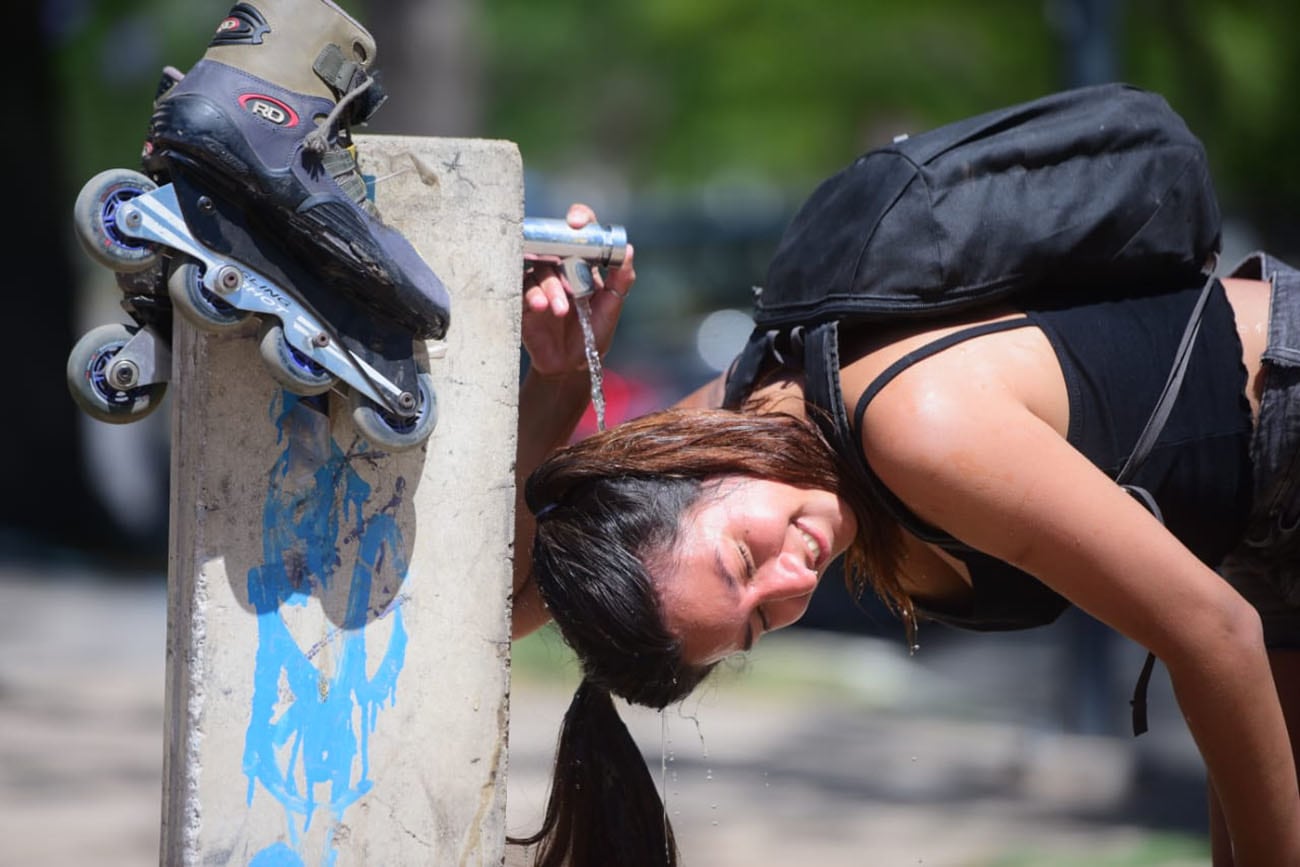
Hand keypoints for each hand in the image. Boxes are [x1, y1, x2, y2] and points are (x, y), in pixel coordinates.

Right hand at [522, 203, 635, 376]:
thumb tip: (627, 249)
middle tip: (567, 269)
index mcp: (582, 263)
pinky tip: (542, 307)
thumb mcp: (612, 306)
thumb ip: (621, 279)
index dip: (578, 219)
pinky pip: (522, 288)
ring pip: (539, 269)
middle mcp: (559, 267)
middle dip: (559, 257)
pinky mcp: (523, 299)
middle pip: (553, 247)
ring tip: (560, 310)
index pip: (579, 232)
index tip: (577, 222)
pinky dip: (533, 295)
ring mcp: (539, 282)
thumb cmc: (593, 332)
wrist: (572, 364)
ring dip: (550, 287)